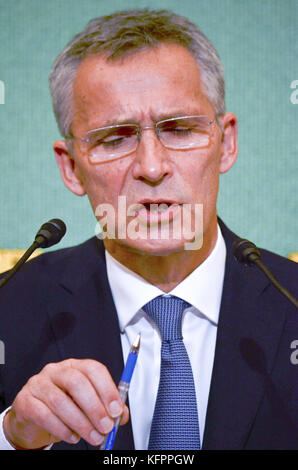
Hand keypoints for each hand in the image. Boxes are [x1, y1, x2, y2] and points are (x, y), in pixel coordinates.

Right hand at [3, 358, 128, 448]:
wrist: (33, 418)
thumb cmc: (63, 407)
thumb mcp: (86, 404)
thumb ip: (105, 406)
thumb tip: (121, 415)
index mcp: (75, 366)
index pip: (93, 369)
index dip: (107, 389)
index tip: (116, 410)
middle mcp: (56, 371)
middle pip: (77, 382)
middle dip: (94, 407)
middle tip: (105, 427)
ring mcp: (38, 384)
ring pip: (60, 401)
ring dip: (80, 422)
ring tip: (92, 437)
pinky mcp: (25, 401)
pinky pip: (44, 415)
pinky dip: (61, 429)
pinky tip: (72, 437)